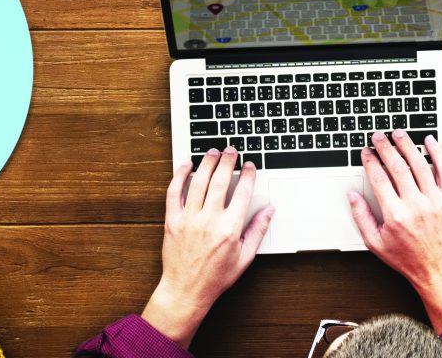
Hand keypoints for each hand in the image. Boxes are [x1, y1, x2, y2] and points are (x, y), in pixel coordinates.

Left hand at [141, 149, 273, 346]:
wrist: (186, 291)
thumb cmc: (216, 277)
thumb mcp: (245, 257)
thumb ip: (258, 230)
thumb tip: (269, 210)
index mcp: (229, 229)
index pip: (242, 192)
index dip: (248, 175)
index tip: (250, 166)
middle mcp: (208, 220)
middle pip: (219, 180)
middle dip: (227, 161)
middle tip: (231, 150)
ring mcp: (188, 219)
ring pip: (198, 181)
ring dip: (206, 162)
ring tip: (213, 152)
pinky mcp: (172, 221)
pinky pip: (174, 192)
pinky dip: (179, 176)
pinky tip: (186, 166)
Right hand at [348, 131, 441, 331]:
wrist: (438, 269)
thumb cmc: (407, 258)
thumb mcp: (375, 243)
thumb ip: (362, 217)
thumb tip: (352, 195)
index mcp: (395, 215)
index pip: (379, 178)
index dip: (370, 161)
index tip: (366, 151)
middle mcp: (415, 205)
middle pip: (397, 166)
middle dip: (385, 147)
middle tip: (379, 136)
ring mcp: (435, 201)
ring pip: (419, 164)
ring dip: (407, 145)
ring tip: (399, 133)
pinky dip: (438, 153)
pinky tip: (430, 141)